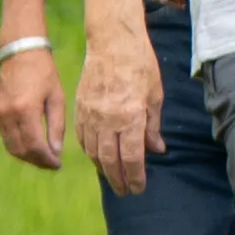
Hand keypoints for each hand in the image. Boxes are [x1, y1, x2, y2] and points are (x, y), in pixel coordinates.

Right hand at [0, 41, 69, 172]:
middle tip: (53, 164)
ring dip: (27, 157)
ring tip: (44, 158)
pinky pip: (6, 138)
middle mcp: (9, 114)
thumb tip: (56, 151)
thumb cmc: (44, 72)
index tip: (58, 164)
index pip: (35, 145)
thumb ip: (56, 125)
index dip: (47, 159)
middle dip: (38, 161)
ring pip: (11, 147)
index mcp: (26, 109)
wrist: (20, 52)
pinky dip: (18, 147)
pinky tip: (32, 147)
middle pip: (22, 150)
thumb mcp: (56, 97)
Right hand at [76, 30, 165, 195]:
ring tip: (113, 178)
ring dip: (103, 168)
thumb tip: (156, 150)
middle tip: (126, 192)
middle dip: (118, 179)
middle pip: (110, 159)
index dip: (135, 176)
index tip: (138, 188)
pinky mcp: (79, 108)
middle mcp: (107, 119)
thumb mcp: (155, 95)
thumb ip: (153, 126)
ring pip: (93, 151)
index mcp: (130, 116)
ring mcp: (90, 114)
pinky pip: (82, 137)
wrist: (111, 42)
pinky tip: (96, 157)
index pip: (131, 156)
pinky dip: (89, 151)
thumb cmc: (140, 65)